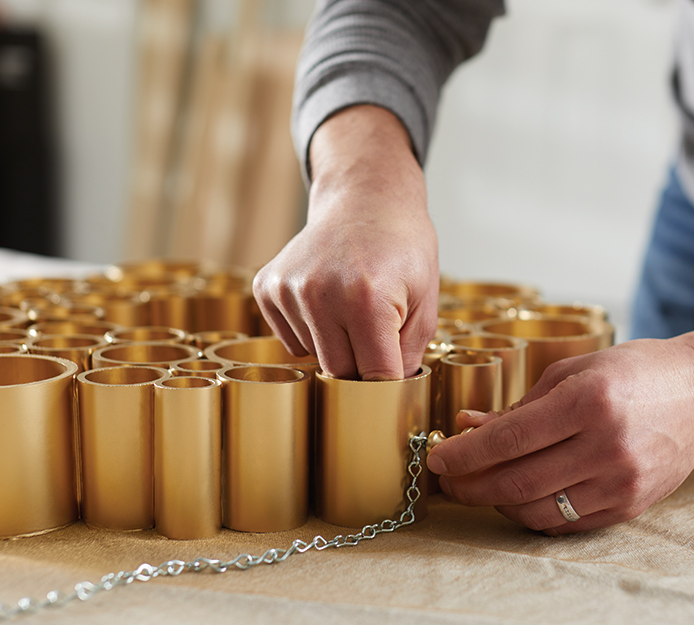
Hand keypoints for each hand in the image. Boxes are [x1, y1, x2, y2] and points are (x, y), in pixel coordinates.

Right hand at [253, 106, 438, 379]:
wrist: (365, 198)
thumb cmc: (403, 247)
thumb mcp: (425, 300)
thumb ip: (409, 354)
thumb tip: (389, 396)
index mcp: (367, 299)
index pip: (374, 376)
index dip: (389, 383)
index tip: (397, 383)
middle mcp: (320, 294)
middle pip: (339, 373)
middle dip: (362, 366)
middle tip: (380, 338)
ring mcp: (289, 290)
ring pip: (314, 358)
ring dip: (337, 346)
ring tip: (354, 307)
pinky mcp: (267, 287)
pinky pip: (292, 339)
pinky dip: (312, 331)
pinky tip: (329, 300)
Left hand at [426, 308, 693, 533]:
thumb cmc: (635, 372)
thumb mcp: (573, 371)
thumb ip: (519, 406)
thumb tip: (467, 427)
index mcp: (589, 401)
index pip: (509, 439)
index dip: (464, 454)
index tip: (437, 457)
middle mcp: (606, 445)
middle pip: (517, 482)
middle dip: (471, 485)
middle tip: (448, 480)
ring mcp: (621, 481)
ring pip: (537, 509)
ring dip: (497, 502)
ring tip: (478, 486)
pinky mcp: (630, 506)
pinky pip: (565, 522)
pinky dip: (531, 513)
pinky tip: (516, 496)